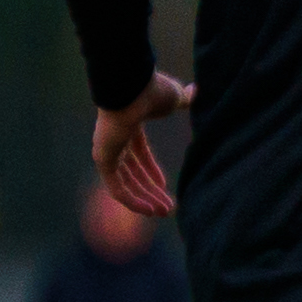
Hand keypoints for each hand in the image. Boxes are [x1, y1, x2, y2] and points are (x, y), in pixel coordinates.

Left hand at [88, 72, 193, 217]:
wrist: (132, 88)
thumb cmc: (152, 90)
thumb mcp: (174, 98)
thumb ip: (185, 99)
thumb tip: (198, 90)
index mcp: (129, 126)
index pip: (138, 154)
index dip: (151, 171)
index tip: (165, 186)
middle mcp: (115, 140)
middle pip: (132, 172)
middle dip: (150, 190)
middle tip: (166, 208)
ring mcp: (107, 150)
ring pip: (125, 183)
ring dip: (144, 199)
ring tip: (162, 212)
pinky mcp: (102, 158)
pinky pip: (115, 187)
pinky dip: (131, 200)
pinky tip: (148, 210)